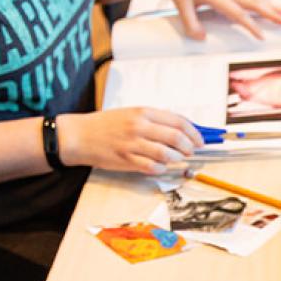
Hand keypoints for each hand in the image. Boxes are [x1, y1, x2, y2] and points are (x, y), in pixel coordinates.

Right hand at [57, 107, 203, 174]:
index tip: (200, 139)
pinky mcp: (126, 160)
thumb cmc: (106, 125)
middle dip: (189, 146)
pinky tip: (160, 167)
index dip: (194, 132)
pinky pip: (152, 167)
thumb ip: (154, 120)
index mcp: (143, 112)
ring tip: (176, 159)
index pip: (178, 121)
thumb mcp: (131, 114)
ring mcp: (133, 144)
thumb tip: (181, 129)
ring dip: (176, 159)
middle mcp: (140, 126)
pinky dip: (161, 169)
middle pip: (176, 138)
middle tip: (191, 151)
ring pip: (167, 154)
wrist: (79, 135)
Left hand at [156, 0, 280, 38]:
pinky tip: (266, 5)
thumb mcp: (180, 3)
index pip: (237, 13)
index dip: (250, 25)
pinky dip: (260, 1)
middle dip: (270, 13)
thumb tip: (202, 38)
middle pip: (252, 3)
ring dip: (269, 6)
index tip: (262, 36)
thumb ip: (190, 23)